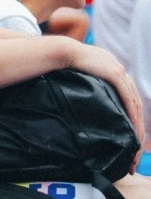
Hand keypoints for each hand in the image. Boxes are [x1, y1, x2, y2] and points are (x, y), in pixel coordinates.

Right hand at [69, 43, 143, 172]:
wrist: (61, 51)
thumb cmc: (60, 62)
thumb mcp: (75, 75)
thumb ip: (81, 84)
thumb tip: (70, 98)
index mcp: (110, 70)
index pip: (126, 97)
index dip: (129, 116)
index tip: (127, 134)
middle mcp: (119, 71)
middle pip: (134, 103)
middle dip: (137, 127)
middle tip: (134, 148)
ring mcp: (119, 72)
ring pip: (135, 105)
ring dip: (137, 127)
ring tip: (135, 146)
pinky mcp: (115, 76)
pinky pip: (129, 101)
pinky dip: (133, 117)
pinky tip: (134, 131)